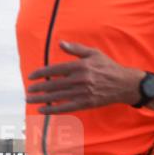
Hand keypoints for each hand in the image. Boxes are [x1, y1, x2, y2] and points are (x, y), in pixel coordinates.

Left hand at [25, 41, 142, 113]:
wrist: (125, 84)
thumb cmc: (109, 67)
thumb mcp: (94, 53)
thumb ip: (76, 49)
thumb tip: (60, 44)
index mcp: (80, 66)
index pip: (55, 70)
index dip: (41, 73)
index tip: (31, 76)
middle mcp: (79, 80)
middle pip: (53, 84)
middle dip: (38, 88)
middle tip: (28, 90)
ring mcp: (83, 93)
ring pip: (57, 96)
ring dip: (41, 99)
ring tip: (30, 100)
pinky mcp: (86, 103)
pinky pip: (66, 107)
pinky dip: (54, 109)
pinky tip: (43, 110)